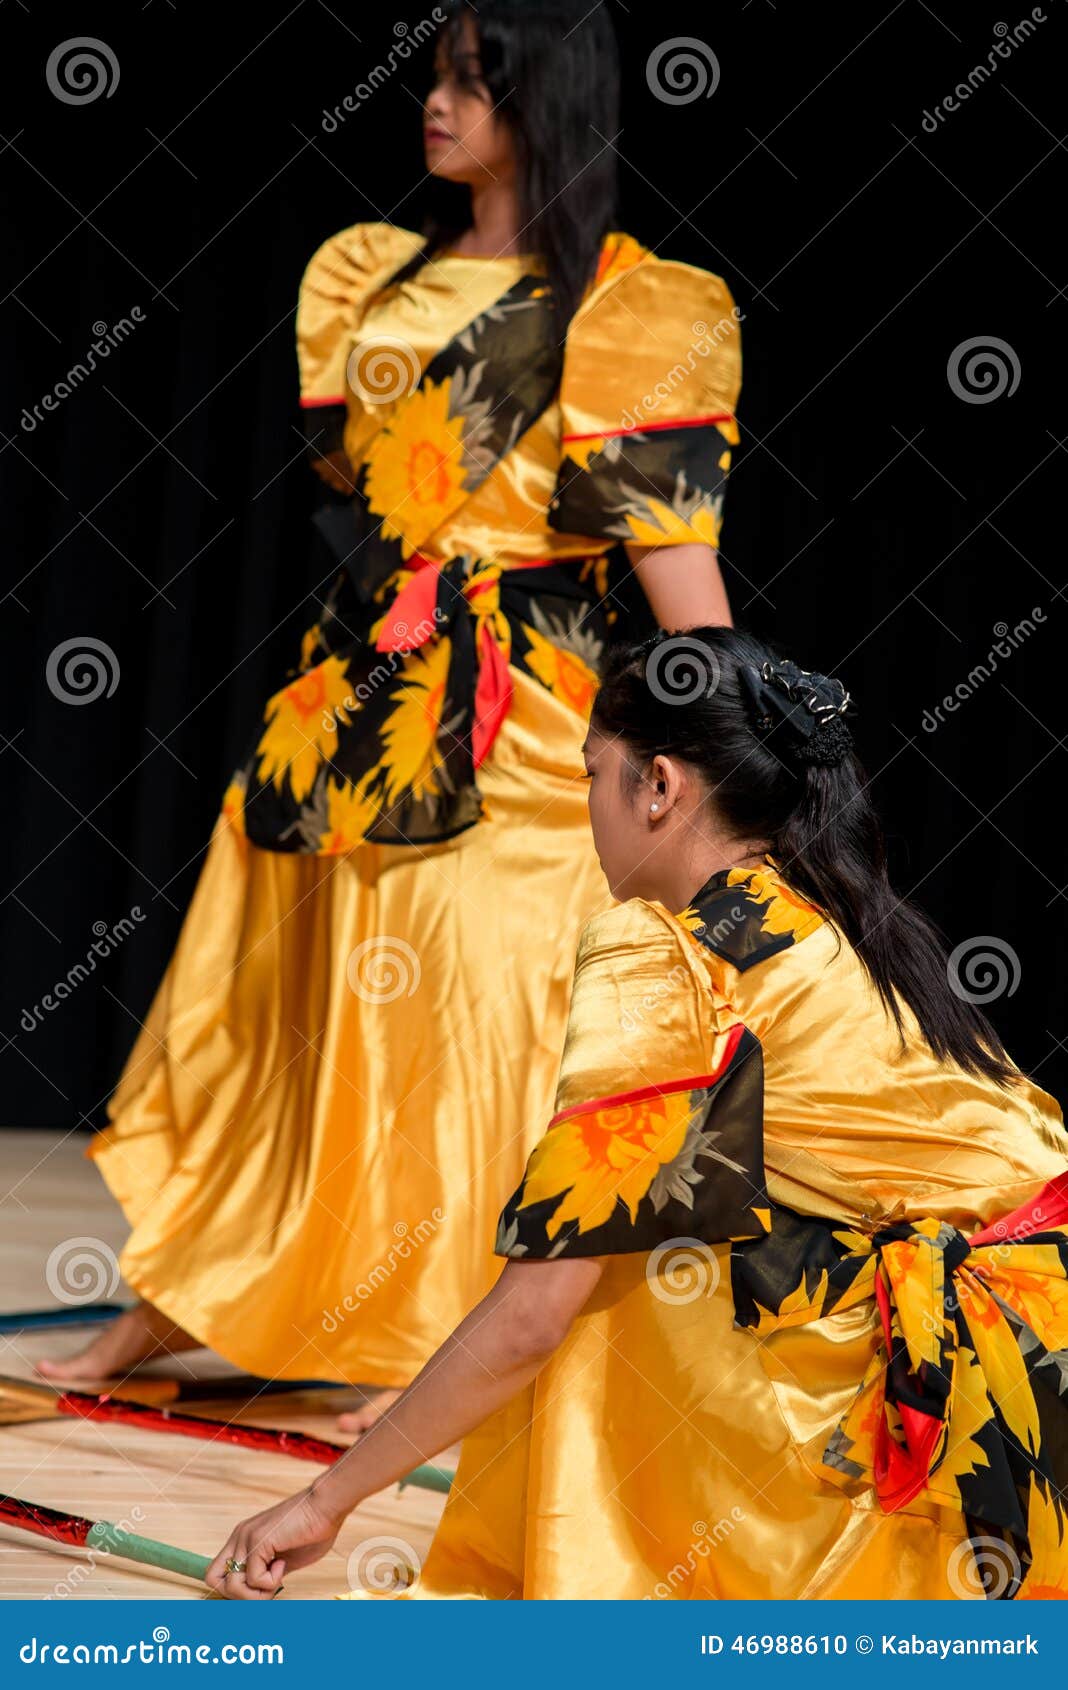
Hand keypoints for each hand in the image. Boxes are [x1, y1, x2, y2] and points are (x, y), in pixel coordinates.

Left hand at [205, 1486, 343, 1599]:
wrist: (326, 1505)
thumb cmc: (312, 1529)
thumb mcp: (282, 1558)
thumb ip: (267, 1572)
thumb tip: (261, 1593)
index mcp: (242, 1539)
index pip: (217, 1573)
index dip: (235, 1589)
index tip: (261, 1588)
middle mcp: (238, 1537)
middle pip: (213, 1580)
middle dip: (240, 1595)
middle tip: (266, 1588)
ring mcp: (246, 1538)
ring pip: (231, 1586)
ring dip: (256, 1593)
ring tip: (276, 1576)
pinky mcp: (258, 1541)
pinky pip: (253, 1580)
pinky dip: (270, 1583)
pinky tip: (283, 1565)